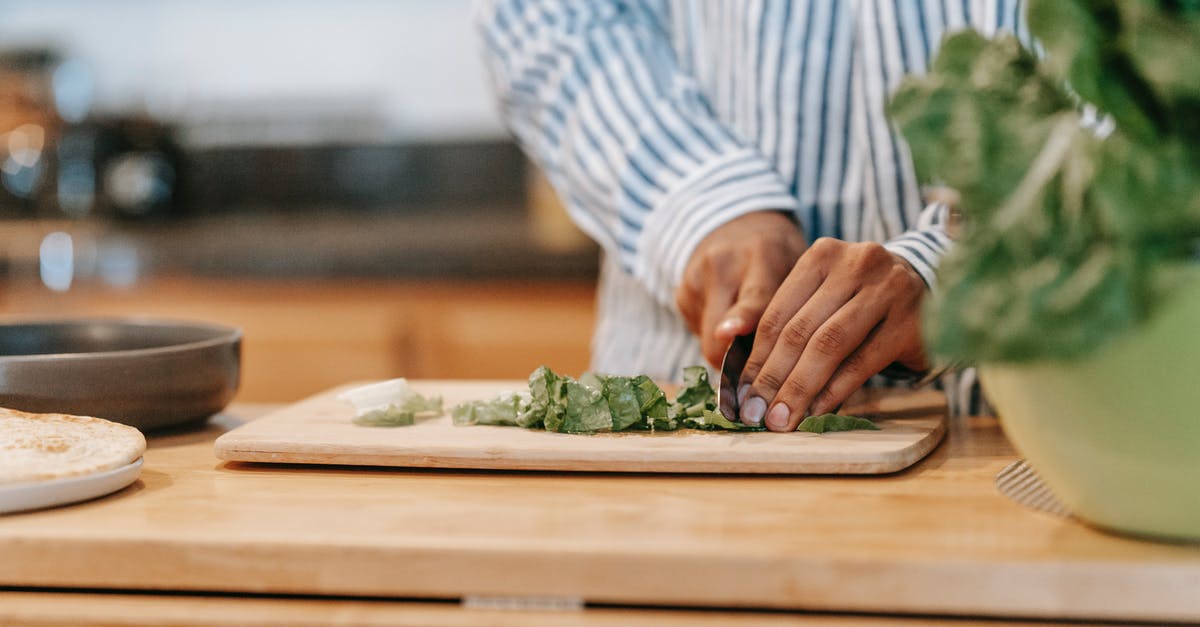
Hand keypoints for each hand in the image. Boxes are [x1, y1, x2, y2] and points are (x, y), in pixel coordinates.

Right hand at [675, 211, 805, 367]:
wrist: (738, 225)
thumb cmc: (780, 256)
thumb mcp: (798, 268)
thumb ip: (795, 308)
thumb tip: (791, 364)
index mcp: (762, 255)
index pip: (753, 296)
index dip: (741, 318)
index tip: (729, 335)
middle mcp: (722, 264)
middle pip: (719, 330)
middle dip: (740, 362)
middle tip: (765, 375)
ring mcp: (695, 278)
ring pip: (709, 340)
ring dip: (730, 350)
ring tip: (750, 328)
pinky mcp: (681, 294)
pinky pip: (701, 334)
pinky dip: (718, 337)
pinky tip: (731, 316)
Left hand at [737, 238, 927, 430]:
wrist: (932, 287)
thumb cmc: (863, 300)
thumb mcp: (826, 296)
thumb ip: (792, 326)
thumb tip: (751, 384)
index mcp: (821, 255)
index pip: (777, 314)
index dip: (755, 360)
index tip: (740, 396)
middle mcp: (855, 264)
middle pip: (799, 331)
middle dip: (772, 379)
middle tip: (755, 415)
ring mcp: (887, 290)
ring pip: (829, 347)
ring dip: (800, 390)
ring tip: (781, 419)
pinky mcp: (910, 322)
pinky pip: (862, 362)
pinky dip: (835, 390)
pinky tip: (817, 411)